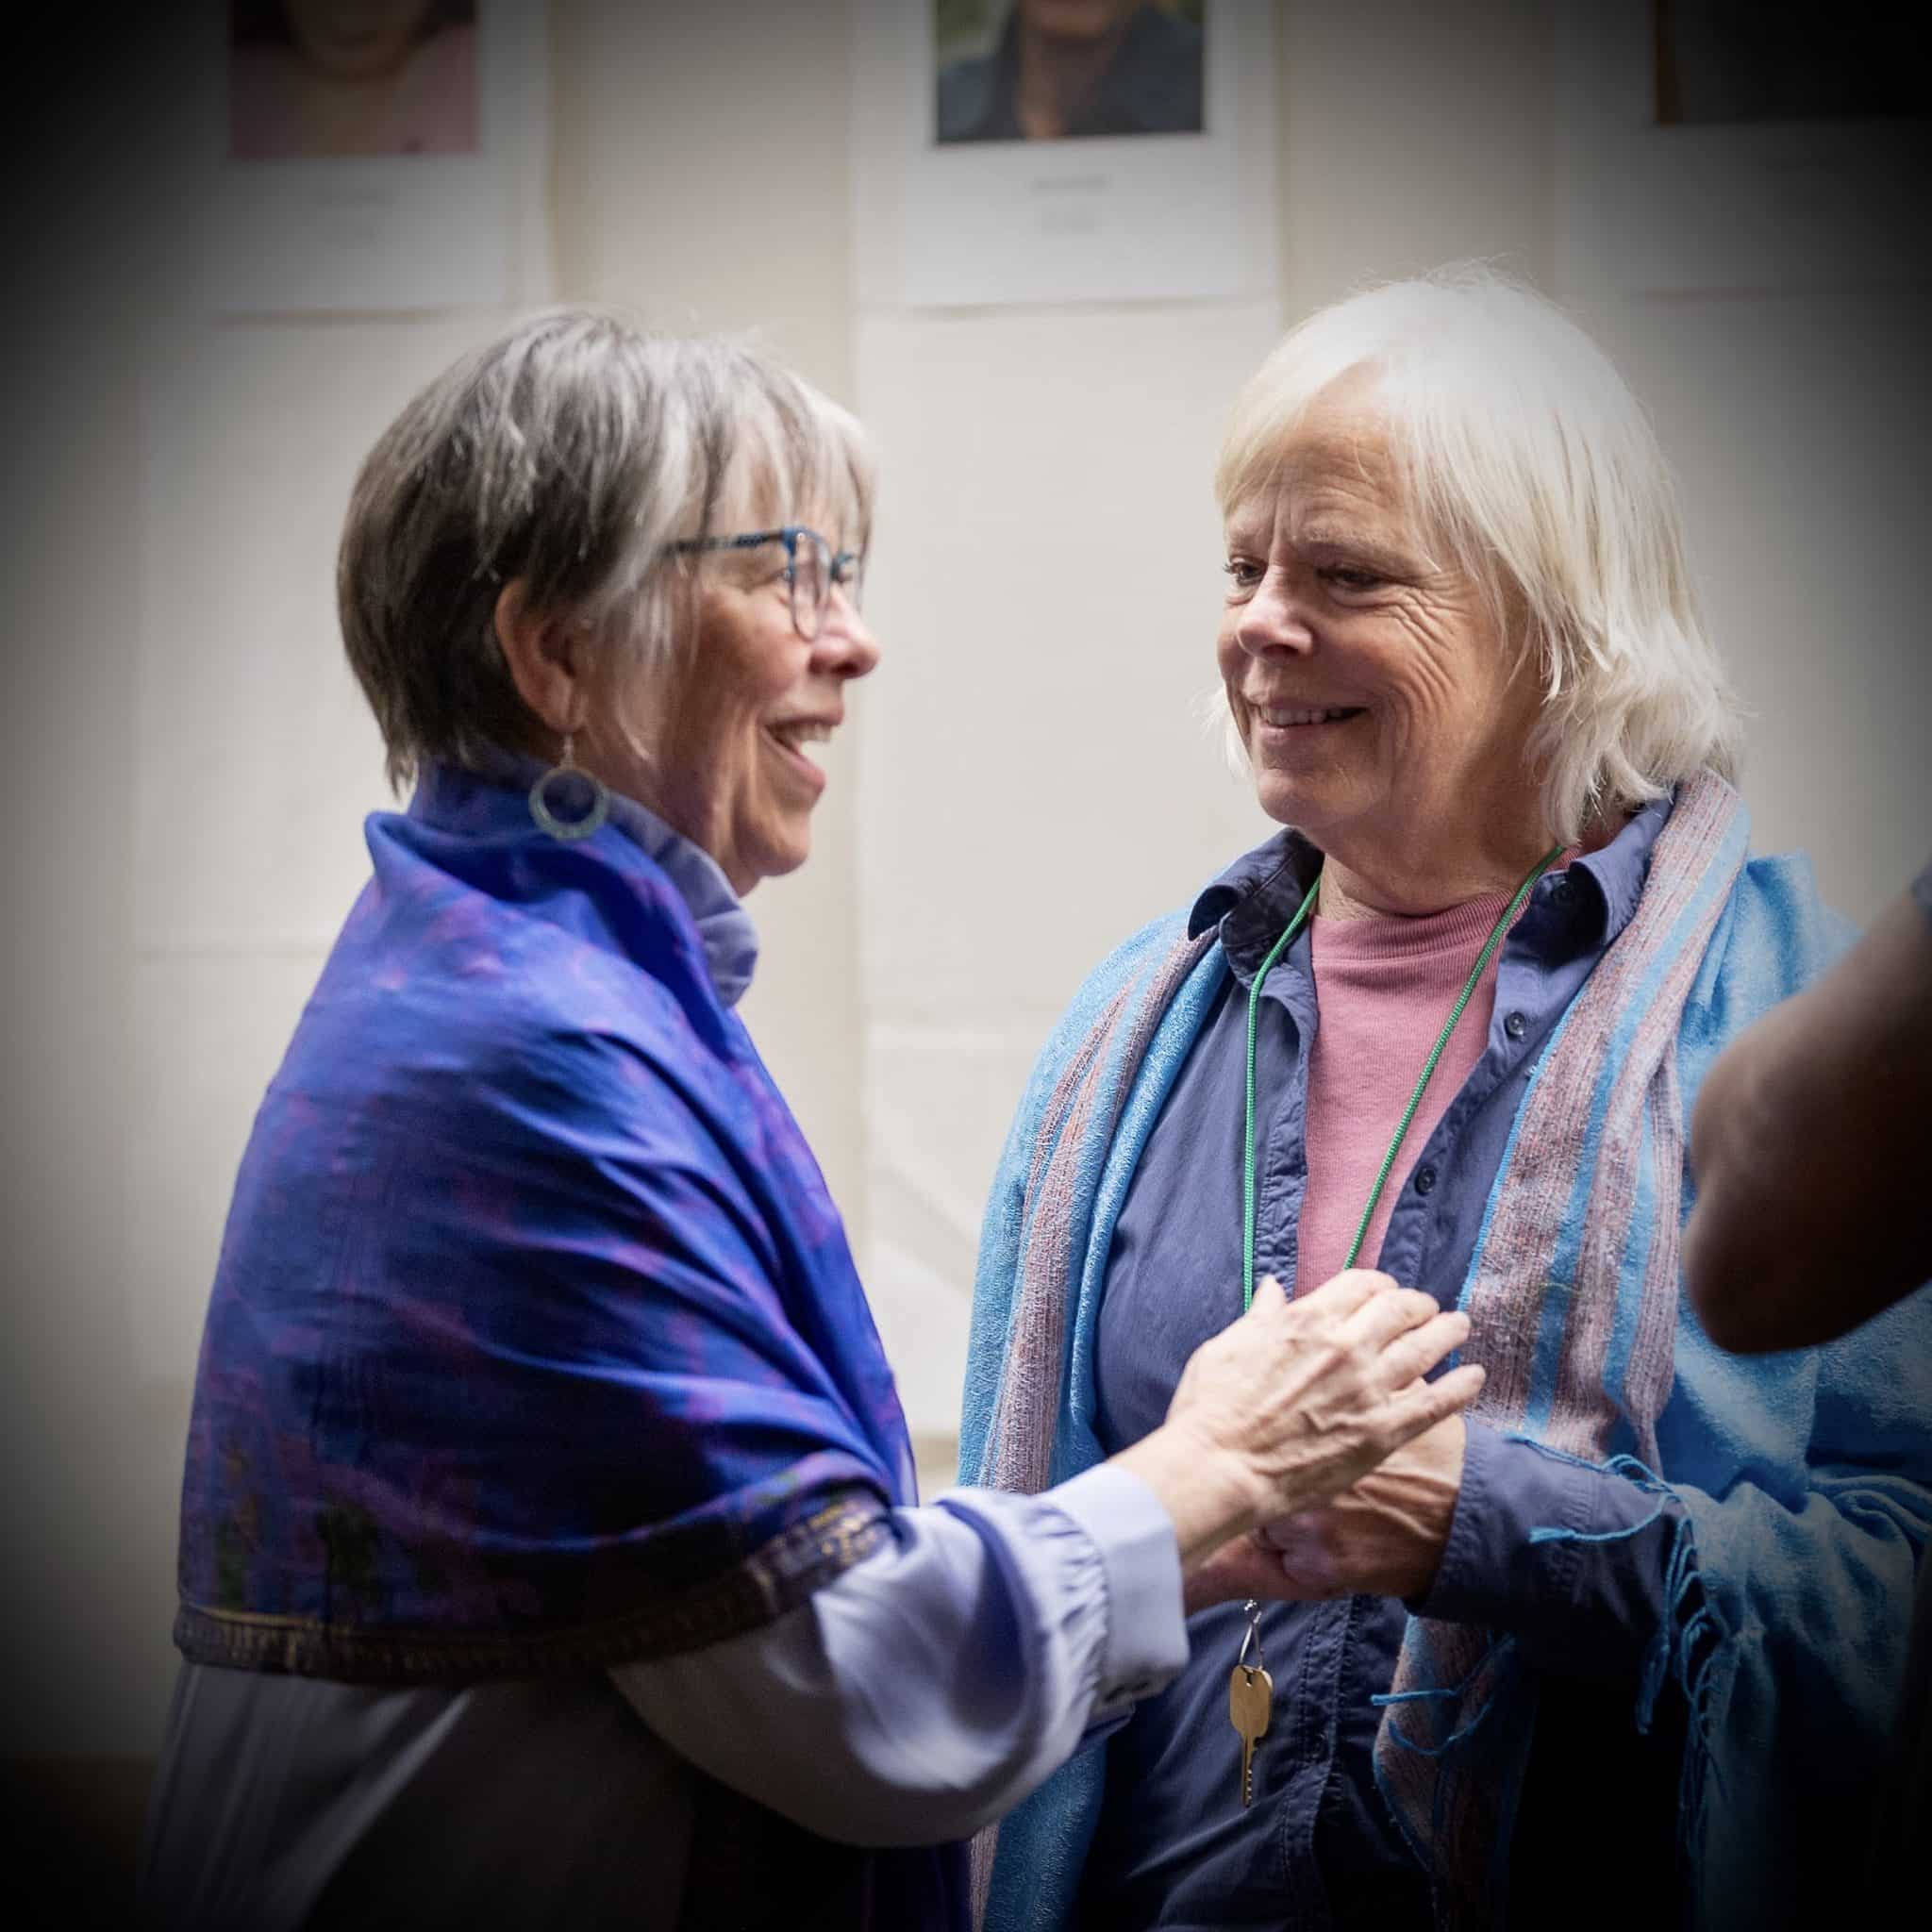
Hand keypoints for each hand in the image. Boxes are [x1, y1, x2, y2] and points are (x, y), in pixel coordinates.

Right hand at [1114, 1270, 1481, 1569]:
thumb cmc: (1212, 1406)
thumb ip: (1261, 1316)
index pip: (1362, 1285)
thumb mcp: (1229, 1345)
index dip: (1381, 1285)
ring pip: (1425, 1347)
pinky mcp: (1381, 1433)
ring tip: (1460, 1326)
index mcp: (1308, 1320)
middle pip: (1401, 1309)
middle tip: (1428, 1308)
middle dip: (1419, 1304)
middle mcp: (1346, 1346)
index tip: (1386, 1293)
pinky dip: (1460, 1387)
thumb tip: (1275, 1290)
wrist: (1219, 1466)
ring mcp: (1368, 1389)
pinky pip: (1434, 1404)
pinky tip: (1475, 1376)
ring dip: (1448, 1331)